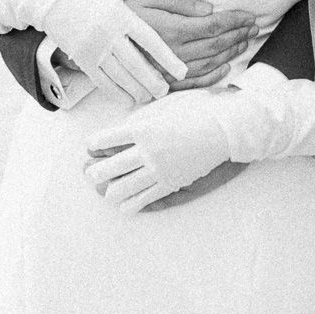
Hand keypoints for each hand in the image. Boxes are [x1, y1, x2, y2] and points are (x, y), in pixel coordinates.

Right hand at [40, 0, 188, 105]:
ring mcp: (93, 49)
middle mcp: (108, 34)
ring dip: (136, 90)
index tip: (181, 71)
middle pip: (136, 64)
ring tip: (150, 97)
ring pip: (119, 76)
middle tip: (166, 91)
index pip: (149, 40)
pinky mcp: (82, 59)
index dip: (167, 58)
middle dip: (153, 81)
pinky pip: (101, 81)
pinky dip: (116, 93)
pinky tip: (128, 100)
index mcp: (121, 15)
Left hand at [83, 90, 233, 213]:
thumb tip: (122, 129)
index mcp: (144, 128)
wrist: (223, 130)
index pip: (107, 138)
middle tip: (91, 174)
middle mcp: (148, 151)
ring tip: (107, 192)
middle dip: (95, 173)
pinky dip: (131, 205)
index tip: (91, 145)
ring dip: (111, 191)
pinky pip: (145, 198)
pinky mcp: (171, 183)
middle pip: (110, 167)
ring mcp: (159, 170)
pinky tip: (124, 206)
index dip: (94, 143)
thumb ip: (141, 119)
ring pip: (124, 187)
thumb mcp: (163, 107)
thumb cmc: (195, 112)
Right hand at [125, 0, 257, 89]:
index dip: (235, 20)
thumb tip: (208, 10)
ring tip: (242, 42)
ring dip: (230, 54)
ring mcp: (164, 71)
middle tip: (252, 27)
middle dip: (238, 35)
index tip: (248, 16)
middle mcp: (170, 53)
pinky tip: (223, 69)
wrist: (85, 30)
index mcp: (170, 29)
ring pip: (207, 65)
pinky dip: (212, 77)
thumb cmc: (117, 7)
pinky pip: (192, 85)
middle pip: (215, 46)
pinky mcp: (157, 82)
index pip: (213, 25)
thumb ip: (179, 2)